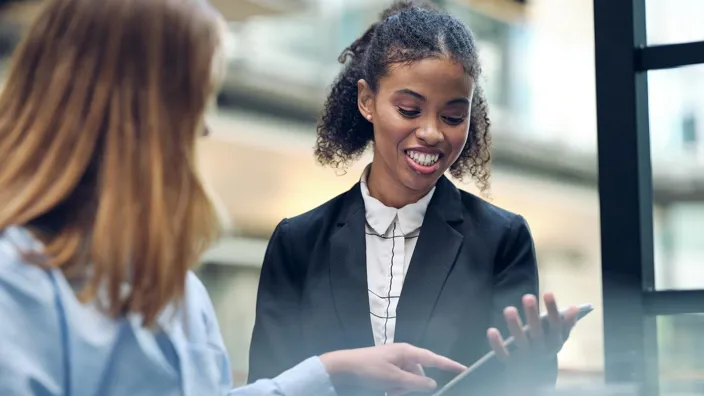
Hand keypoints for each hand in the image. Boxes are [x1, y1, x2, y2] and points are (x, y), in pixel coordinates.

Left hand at [319, 343, 465, 395]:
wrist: (342, 369)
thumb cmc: (369, 370)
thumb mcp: (393, 378)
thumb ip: (415, 382)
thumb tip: (432, 384)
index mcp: (407, 352)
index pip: (434, 359)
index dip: (449, 365)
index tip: (465, 370)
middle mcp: (403, 355)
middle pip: (419, 374)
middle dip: (412, 386)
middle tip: (395, 391)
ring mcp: (394, 363)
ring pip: (409, 381)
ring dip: (402, 390)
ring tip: (388, 392)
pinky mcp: (386, 371)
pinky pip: (399, 383)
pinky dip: (395, 389)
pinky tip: (386, 392)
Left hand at [487, 292, 578, 362]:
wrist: (535, 380)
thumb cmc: (546, 350)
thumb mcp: (558, 339)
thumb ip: (565, 325)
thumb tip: (575, 308)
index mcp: (555, 344)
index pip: (556, 326)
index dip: (553, 310)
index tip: (548, 293)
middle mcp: (541, 351)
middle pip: (537, 333)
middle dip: (533, 315)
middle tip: (528, 297)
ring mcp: (526, 358)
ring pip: (520, 342)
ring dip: (515, 326)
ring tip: (509, 309)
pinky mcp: (511, 364)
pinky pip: (503, 355)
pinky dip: (497, 344)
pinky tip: (491, 330)